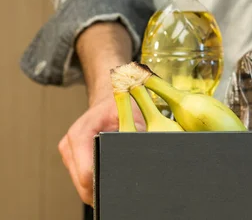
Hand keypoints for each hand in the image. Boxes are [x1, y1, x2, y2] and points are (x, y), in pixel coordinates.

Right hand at [59, 21, 140, 205]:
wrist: (110, 96)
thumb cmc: (122, 103)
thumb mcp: (134, 115)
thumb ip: (136, 135)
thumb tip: (145, 153)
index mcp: (80, 134)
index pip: (86, 172)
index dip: (104, 183)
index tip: (121, 187)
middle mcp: (70, 146)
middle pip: (83, 183)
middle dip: (103, 189)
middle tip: (125, 192)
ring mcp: (69, 154)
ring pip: (83, 184)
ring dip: (99, 187)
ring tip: (121, 184)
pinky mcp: (74, 159)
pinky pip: (84, 178)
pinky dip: (97, 181)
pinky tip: (113, 179)